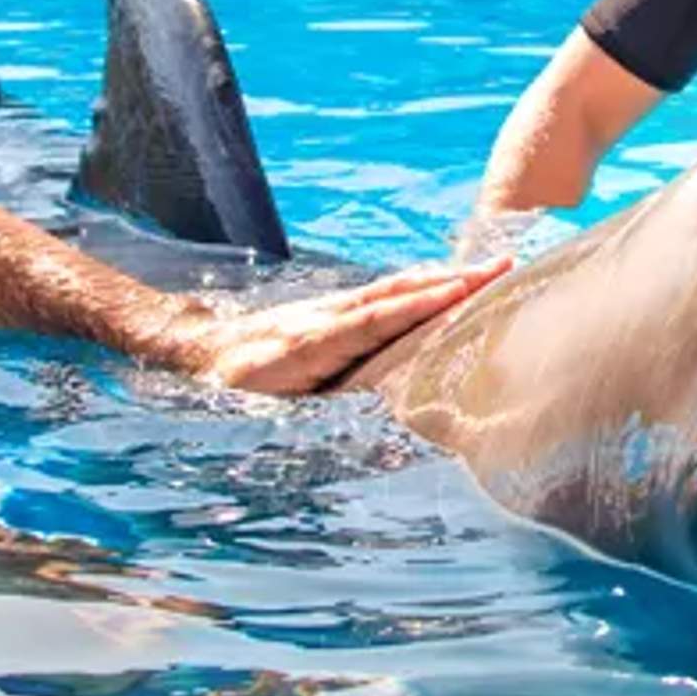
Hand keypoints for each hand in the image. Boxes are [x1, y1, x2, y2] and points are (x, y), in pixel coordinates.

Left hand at [148, 258, 508, 395]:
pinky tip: (438, 283)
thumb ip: (311, 414)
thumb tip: (361, 428)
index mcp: (313, 340)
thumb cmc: (229, 388)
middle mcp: (327, 314)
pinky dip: (415, 284)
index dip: (420, 304)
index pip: (376, 318)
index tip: (463, 289)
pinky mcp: (329, 309)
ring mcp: (329, 307)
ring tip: (486, 269)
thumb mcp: (262, 408)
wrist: (195, 349)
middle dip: (449, 280)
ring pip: (392, 287)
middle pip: (396, 291)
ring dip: (439, 277)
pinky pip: (381, 293)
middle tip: (501, 267)